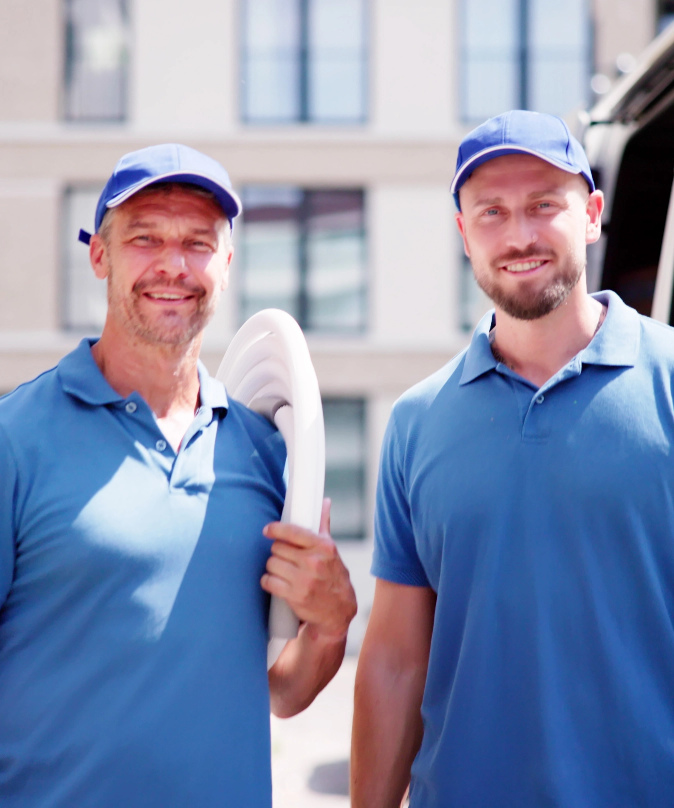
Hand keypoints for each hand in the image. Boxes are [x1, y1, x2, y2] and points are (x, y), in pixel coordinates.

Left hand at [261, 499, 356, 640]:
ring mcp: (304, 580)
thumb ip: (324, 525)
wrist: (339, 611)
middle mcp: (314, 561)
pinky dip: (268, 581)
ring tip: (280, 571)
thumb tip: (325, 501)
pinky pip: (269, 582)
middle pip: (278, 548)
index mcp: (323, 547)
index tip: (268, 530)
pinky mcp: (295, 596)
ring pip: (272, 564)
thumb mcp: (332, 551)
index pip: (292, 531)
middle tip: (283, 558)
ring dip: (272, 567)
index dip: (276, 529)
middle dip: (277, 552)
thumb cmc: (334, 576)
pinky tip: (275, 582)